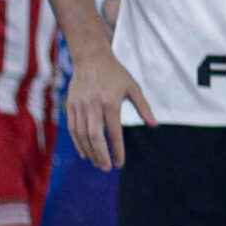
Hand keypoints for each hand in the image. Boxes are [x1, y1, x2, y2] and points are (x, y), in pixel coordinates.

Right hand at [65, 46, 153, 171]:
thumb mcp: (133, 87)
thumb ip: (143, 107)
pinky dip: (78, 143)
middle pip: (95, 136)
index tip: (120, 163)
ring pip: (82, 135)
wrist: (91, 57)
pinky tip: (85, 153)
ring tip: (98, 163)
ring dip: (90, 152)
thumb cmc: (115, 73)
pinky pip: (73, 129)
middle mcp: (93, 104)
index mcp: (110, 101)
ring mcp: (80, 105)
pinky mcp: (71, 105)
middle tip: (107, 168)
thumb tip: (154, 125)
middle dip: (101, 155)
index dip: (117, 149)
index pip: (114, 132)